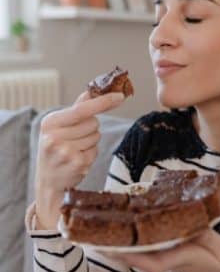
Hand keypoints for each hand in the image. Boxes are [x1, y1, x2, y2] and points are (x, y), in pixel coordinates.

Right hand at [34, 91, 124, 228]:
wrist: (48, 181)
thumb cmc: (56, 148)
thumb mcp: (59, 126)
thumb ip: (77, 108)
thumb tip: (93, 91)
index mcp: (50, 122)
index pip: (83, 109)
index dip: (103, 101)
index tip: (120, 96)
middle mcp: (54, 136)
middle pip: (93, 123)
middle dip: (90, 129)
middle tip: (74, 140)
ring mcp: (66, 152)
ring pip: (96, 136)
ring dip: (90, 142)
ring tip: (74, 150)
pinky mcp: (77, 164)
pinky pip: (96, 151)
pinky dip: (91, 154)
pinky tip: (77, 160)